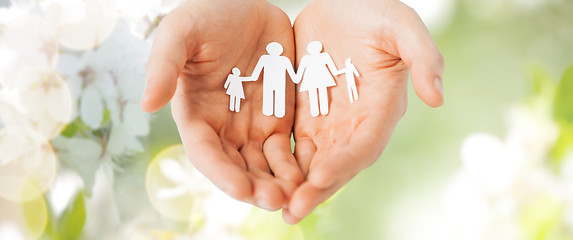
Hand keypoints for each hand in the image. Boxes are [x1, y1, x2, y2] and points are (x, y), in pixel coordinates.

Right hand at [141, 0, 301, 210]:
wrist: (247, 3)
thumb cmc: (208, 15)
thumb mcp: (180, 33)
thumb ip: (164, 66)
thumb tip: (146, 104)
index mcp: (195, 115)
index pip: (206, 153)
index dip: (222, 173)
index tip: (241, 189)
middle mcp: (223, 128)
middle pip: (237, 168)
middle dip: (254, 187)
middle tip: (276, 200)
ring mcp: (252, 126)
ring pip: (264, 165)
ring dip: (277, 183)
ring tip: (295, 196)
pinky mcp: (279, 119)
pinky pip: (288, 149)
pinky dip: (296, 165)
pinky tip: (309, 177)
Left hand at [283, 0, 443, 223]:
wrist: (344, 3)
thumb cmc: (377, 11)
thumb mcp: (403, 26)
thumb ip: (424, 57)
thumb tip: (437, 98)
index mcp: (381, 107)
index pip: (365, 143)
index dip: (345, 161)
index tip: (321, 176)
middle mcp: (356, 122)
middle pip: (337, 162)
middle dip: (316, 188)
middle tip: (293, 210)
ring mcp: (329, 120)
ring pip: (312, 159)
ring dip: (295, 184)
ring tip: (274, 204)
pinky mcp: (305, 112)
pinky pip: (292, 142)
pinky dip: (280, 161)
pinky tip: (261, 176)